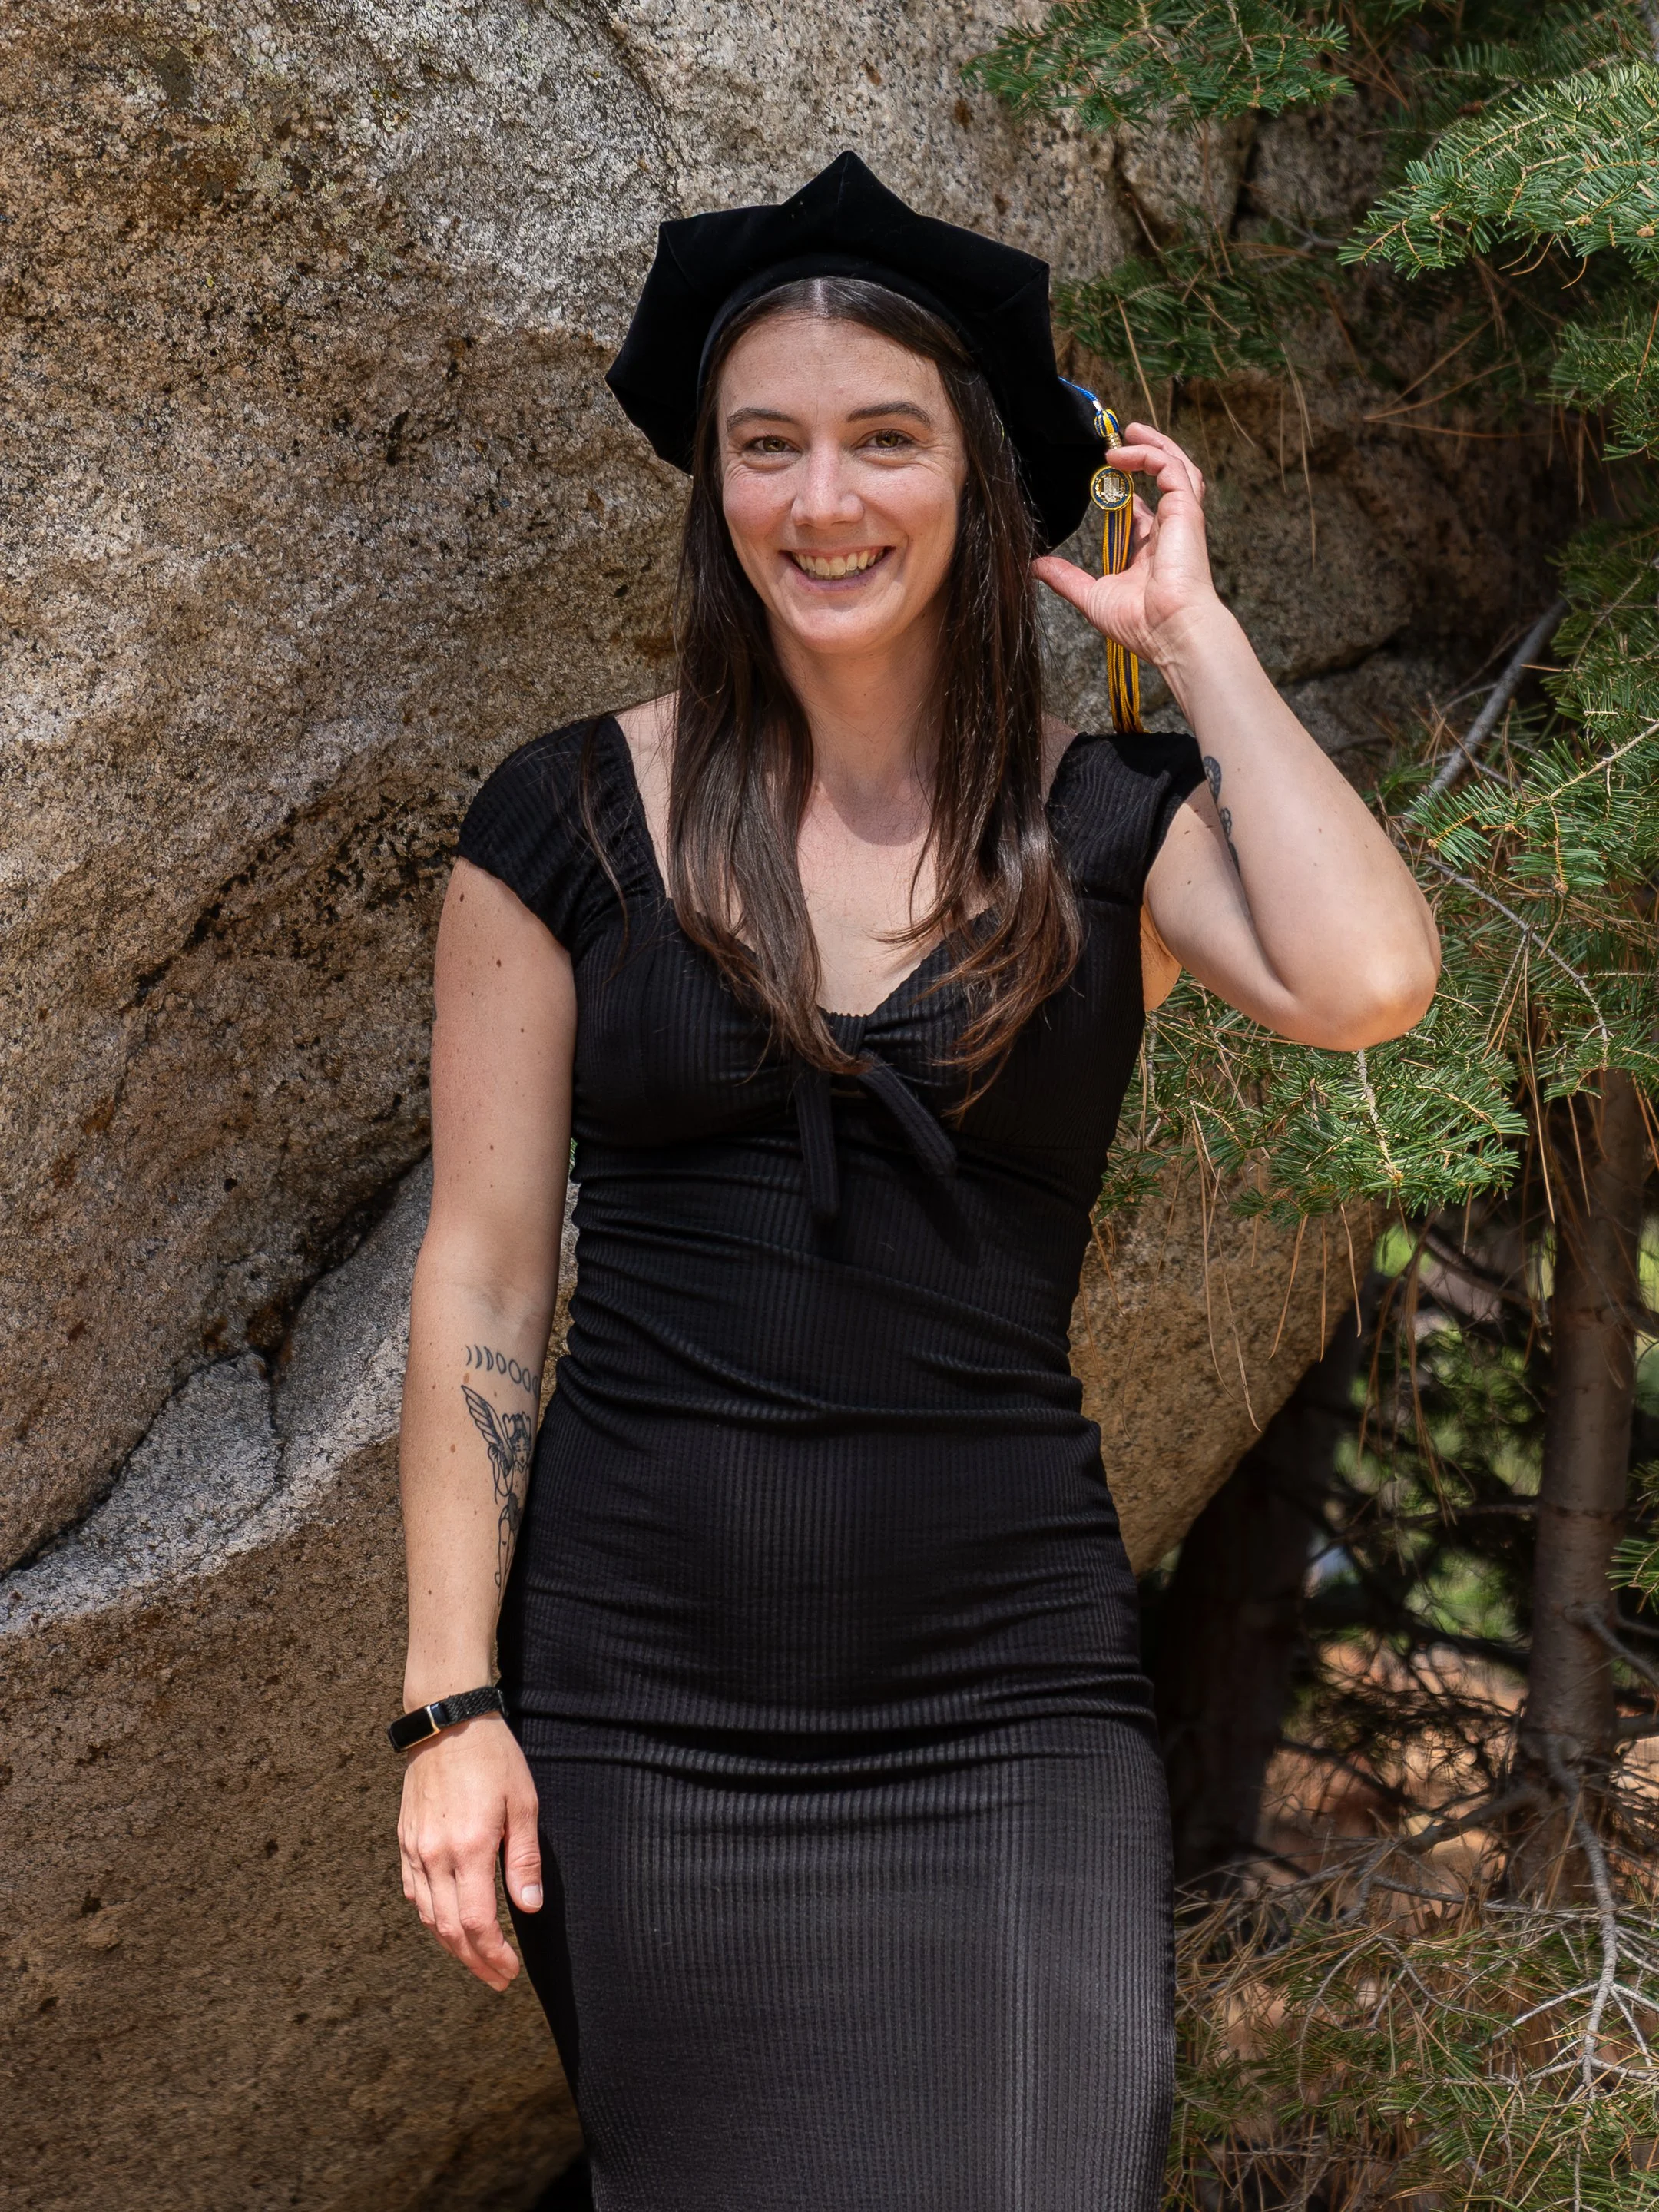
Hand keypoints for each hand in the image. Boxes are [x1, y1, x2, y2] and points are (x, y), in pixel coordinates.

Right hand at [397, 1715, 541, 1991]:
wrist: (447, 1721)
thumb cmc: (494, 1758)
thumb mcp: (524, 1803)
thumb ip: (524, 1858)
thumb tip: (529, 1907)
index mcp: (470, 1848)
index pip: (478, 1923)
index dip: (494, 1955)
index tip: (511, 1972)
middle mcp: (436, 1855)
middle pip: (449, 1930)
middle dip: (475, 1961)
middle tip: (497, 1979)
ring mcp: (416, 1849)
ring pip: (428, 1916)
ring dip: (452, 1946)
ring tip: (477, 1959)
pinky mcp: (406, 1839)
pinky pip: (414, 1892)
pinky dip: (430, 1917)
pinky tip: (446, 1923)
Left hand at [1033, 424, 1225, 670]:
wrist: (1170, 630)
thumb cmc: (1141, 623)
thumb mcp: (1092, 595)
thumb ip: (1066, 578)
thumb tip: (1035, 567)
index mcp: (1151, 551)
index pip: (1142, 511)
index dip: (1124, 491)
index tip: (1102, 477)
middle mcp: (1169, 531)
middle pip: (1163, 479)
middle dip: (1143, 456)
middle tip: (1115, 444)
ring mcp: (1180, 518)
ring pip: (1175, 465)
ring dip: (1152, 444)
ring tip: (1126, 432)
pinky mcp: (1186, 509)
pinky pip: (1171, 467)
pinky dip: (1149, 453)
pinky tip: (1120, 454)